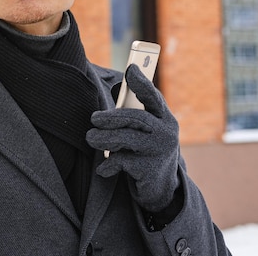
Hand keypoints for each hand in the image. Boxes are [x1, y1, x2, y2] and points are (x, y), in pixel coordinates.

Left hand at [86, 64, 179, 211]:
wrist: (160, 188)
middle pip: (137, 118)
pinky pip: (122, 161)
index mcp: (165, 119)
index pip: (154, 97)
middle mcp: (166, 133)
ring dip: (103, 138)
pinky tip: (104, 168)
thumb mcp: (145, 132)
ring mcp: (159, 152)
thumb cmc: (146, 150)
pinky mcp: (150, 170)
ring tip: (90, 138)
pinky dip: (109, 164)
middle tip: (94, 118)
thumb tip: (110, 99)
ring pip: (126, 138)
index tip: (130, 69)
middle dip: (111, 116)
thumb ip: (132, 116)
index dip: (142, 83)